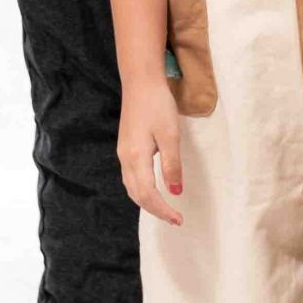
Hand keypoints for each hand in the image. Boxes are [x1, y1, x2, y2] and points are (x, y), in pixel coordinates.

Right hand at [118, 74, 184, 226]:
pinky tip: (152, 188)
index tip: (178, 220)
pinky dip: (141, 189)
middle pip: (136, 195)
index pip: (148, 194)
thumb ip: (172, 165)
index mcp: (136, 158)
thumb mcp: (171, 136)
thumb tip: (175, 191)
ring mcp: (123, 152)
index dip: (163, 210)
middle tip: (174, 218)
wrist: (140, 82)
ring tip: (164, 208)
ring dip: (147, 201)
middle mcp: (125, 158)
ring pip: (131, 187)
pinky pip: (131, 176)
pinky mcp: (126, 146)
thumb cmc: (157, 105)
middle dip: (155, 210)